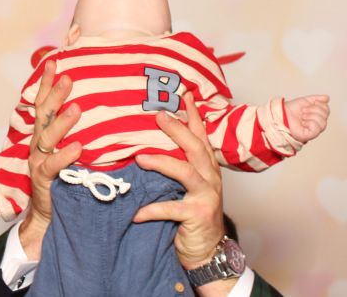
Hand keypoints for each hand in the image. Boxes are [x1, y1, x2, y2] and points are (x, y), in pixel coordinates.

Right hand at [18, 59, 82, 260]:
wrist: (47, 215)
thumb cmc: (61, 180)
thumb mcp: (66, 152)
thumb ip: (73, 133)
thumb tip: (92, 109)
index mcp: (41, 135)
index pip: (42, 104)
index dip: (45, 83)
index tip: (52, 61)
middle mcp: (36, 144)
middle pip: (43, 114)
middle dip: (54, 95)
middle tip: (68, 78)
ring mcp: (38, 161)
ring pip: (47, 136)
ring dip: (62, 122)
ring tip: (77, 108)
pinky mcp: (44, 179)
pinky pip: (54, 164)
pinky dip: (65, 154)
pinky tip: (78, 146)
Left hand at [134, 93, 233, 293]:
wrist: (208, 251)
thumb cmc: (192, 215)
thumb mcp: (187, 187)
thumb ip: (176, 166)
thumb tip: (146, 145)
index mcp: (207, 168)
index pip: (201, 137)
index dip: (194, 116)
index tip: (184, 95)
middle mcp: (210, 178)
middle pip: (195, 148)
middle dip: (177, 129)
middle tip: (158, 115)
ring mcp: (206, 196)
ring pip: (185, 173)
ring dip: (161, 163)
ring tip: (139, 158)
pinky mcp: (197, 215)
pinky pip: (171, 209)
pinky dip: (152, 209)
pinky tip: (136, 212)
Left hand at [284, 94, 329, 142]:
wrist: (281, 113)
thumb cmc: (291, 109)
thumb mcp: (305, 101)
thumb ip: (317, 99)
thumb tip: (327, 97)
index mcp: (316, 115)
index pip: (326, 110)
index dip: (320, 104)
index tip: (310, 104)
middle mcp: (316, 123)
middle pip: (325, 115)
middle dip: (314, 109)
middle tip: (303, 110)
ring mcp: (314, 130)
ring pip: (323, 122)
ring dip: (311, 115)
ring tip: (302, 116)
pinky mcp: (309, 135)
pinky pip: (317, 129)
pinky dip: (310, 123)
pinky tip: (303, 122)